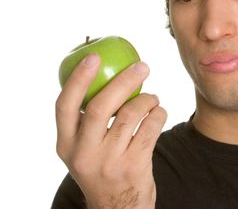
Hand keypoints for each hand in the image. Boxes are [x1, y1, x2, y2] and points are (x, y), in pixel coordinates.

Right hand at [55, 54, 166, 208]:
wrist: (119, 207)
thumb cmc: (103, 166)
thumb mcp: (84, 150)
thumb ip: (87, 121)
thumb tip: (103, 73)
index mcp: (66, 145)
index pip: (65, 106)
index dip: (78, 79)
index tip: (93, 57)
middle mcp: (84, 153)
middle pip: (101, 106)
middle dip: (124, 80)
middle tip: (142, 66)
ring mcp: (109, 161)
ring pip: (131, 115)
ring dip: (147, 99)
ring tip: (152, 98)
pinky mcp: (134, 166)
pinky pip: (151, 128)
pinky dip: (159, 113)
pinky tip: (159, 112)